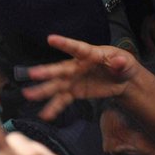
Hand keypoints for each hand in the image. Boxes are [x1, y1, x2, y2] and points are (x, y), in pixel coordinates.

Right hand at [21, 34, 140, 120]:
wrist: (121, 81)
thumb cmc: (122, 65)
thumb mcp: (126, 62)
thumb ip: (121, 63)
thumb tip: (119, 61)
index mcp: (89, 54)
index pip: (76, 48)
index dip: (64, 43)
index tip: (50, 39)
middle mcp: (76, 66)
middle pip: (60, 69)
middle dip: (46, 72)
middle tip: (33, 74)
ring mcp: (72, 79)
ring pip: (56, 86)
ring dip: (42, 91)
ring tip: (28, 95)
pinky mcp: (74, 91)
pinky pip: (62, 100)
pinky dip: (54, 108)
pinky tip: (45, 115)